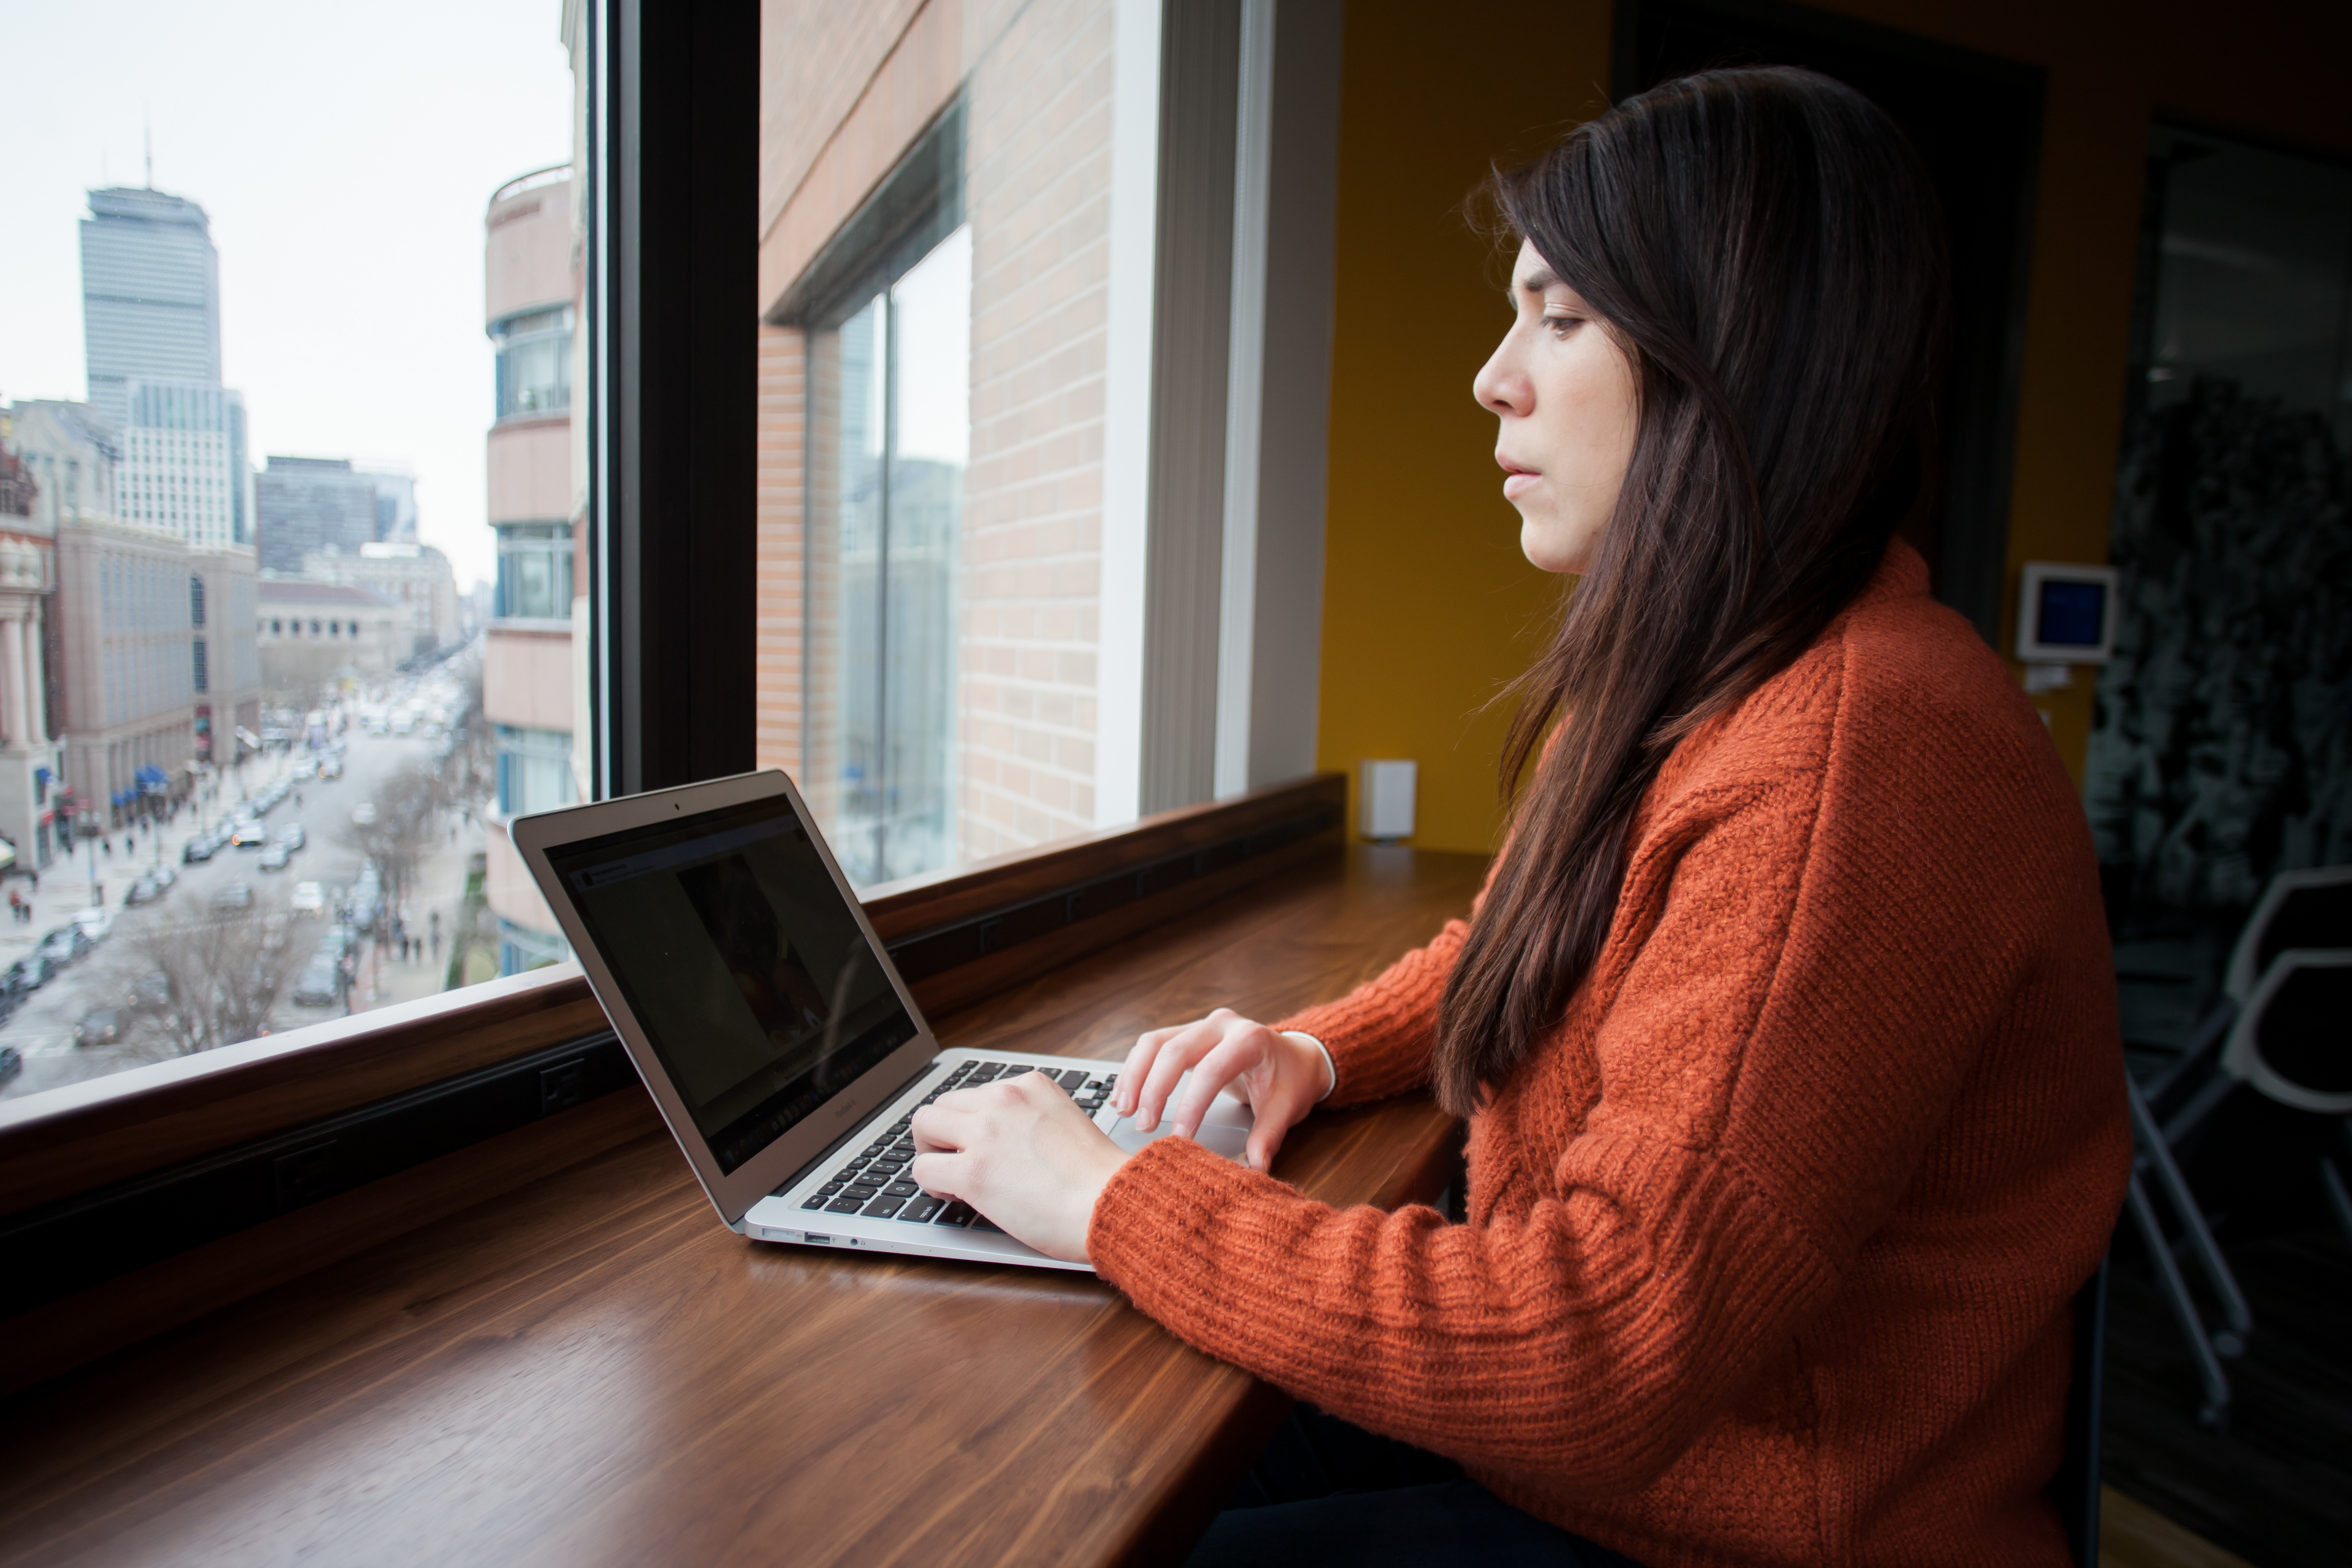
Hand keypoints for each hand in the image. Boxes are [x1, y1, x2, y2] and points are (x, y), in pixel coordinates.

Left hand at [910, 1072, 1128, 1263]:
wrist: (1114, 1205)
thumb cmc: (1098, 1178)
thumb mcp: (1064, 1122)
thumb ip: (1029, 1119)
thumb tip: (1001, 1138)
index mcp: (1030, 1086)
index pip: (977, 1093)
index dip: (972, 1122)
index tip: (978, 1142)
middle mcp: (1004, 1099)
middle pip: (944, 1103)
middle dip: (944, 1132)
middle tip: (954, 1158)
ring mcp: (986, 1133)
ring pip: (924, 1125)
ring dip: (931, 1150)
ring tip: (947, 1175)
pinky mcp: (973, 1172)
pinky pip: (923, 1169)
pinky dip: (930, 1184)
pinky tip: (953, 1196)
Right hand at [1113, 1009, 1332, 1172]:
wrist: (1295, 1057)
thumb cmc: (1291, 1080)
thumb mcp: (1286, 1108)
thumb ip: (1268, 1136)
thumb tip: (1254, 1168)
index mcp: (1250, 1039)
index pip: (1212, 1070)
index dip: (1192, 1105)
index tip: (1180, 1139)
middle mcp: (1222, 1024)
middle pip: (1174, 1050)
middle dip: (1153, 1090)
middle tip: (1144, 1126)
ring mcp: (1202, 1025)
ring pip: (1155, 1042)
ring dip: (1135, 1076)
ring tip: (1123, 1110)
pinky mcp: (1187, 1032)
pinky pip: (1153, 1045)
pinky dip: (1135, 1069)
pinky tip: (1124, 1095)